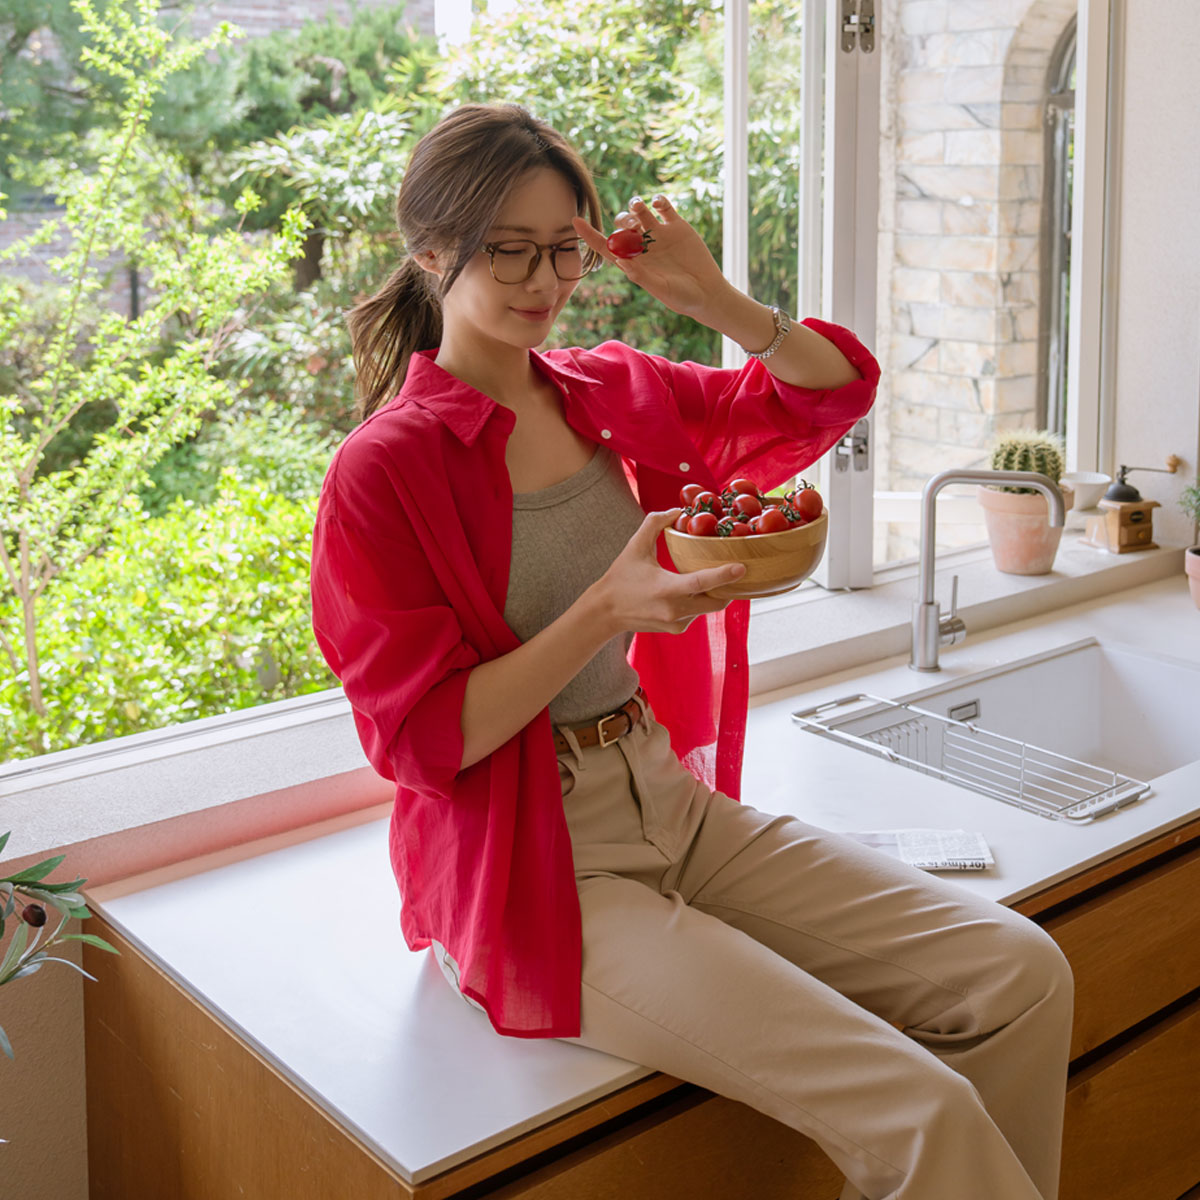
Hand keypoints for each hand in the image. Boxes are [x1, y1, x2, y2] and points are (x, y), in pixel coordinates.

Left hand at [573, 195, 730, 320]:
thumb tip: (621, 261)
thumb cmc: (683, 298)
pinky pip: (663, 206)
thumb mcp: (662, 290)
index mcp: (634, 263)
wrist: (708, 292)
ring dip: (636, 207)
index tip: (575, 220)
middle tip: (633, 228)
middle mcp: (644, 247)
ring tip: (641, 212)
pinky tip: (658, 204)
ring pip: (640, 212)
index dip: (589, 234)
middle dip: (623, 222)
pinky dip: (658, 201)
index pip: (606, 246)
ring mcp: (659, 235)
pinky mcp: (677, 226)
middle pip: (622, 226)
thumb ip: (641, 276)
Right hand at [589, 509, 745, 636]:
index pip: (701, 583)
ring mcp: (677, 623)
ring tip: (715, 576)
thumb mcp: (635, 546)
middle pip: (717, 602)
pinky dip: (700, 601)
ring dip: (714, 593)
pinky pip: (698, 614)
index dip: (723, 575)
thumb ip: (655, 523)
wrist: (605, 611)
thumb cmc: (621, 577)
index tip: (742, 567)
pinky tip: (692, 591)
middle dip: (730, 588)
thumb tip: (678, 511)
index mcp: (666, 589)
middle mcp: (675, 610)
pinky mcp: (677, 629)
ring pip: (709, 608)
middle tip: (737, 571)